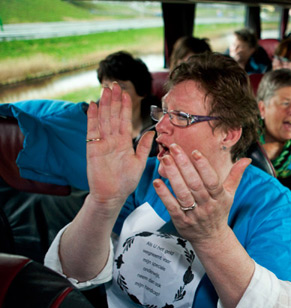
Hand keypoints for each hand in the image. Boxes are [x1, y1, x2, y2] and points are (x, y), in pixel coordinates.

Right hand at [86, 83, 153, 208]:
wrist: (112, 195)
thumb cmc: (125, 182)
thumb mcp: (139, 162)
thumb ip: (144, 147)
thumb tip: (153, 132)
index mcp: (124, 142)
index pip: (125, 120)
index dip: (125, 107)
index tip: (126, 93)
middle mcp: (113, 140)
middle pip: (113, 116)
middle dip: (114, 100)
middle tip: (114, 84)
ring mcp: (102, 142)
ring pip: (104, 119)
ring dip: (104, 104)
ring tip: (105, 90)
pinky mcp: (92, 148)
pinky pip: (92, 130)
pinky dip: (92, 118)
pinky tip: (93, 105)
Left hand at [152, 144, 250, 244]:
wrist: (212, 238)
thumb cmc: (219, 212)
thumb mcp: (230, 194)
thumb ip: (236, 175)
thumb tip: (247, 159)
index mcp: (219, 197)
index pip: (212, 181)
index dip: (204, 167)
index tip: (195, 152)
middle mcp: (207, 205)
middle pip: (195, 184)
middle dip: (184, 165)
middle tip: (174, 148)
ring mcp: (194, 214)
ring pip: (183, 193)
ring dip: (173, 176)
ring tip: (165, 160)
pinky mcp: (181, 221)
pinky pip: (172, 206)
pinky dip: (164, 194)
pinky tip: (158, 182)